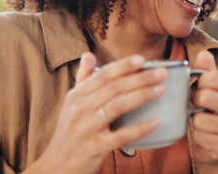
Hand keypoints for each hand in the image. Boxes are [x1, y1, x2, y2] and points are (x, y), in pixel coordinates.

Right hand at [25, 53, 166, 173]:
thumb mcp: (71, 104)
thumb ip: (83, 79)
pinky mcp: (95, 147)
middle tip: (162, 73)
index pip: (102, 75)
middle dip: (140, 78)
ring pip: (117, 106)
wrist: (55, 166)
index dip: (123, 66)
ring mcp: (87, 128)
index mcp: (77, 96)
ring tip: (161, 90)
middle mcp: (80, 109)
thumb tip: (88, 55)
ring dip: (142, 96)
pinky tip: (155, 122)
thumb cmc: (68, 133)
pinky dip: (139, 128)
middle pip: (114, 88)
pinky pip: (121, 136)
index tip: (141, 59)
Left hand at [190, 51, 217, 172]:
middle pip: (206, 97)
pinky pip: (200, 138)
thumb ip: (207, 71)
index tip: (199, 86)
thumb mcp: (211, 89)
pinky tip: (203, 136)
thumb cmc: (213, 111)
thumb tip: (203, 55)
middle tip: (196, 105)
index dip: (202, 81)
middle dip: (194, 101)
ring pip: (200, 120)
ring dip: (194, 121)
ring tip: (200, 121)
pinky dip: (197, 137)